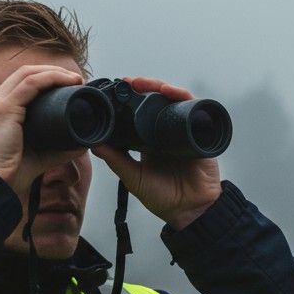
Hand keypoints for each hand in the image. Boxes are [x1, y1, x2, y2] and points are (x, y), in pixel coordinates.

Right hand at [0, 64, 84, 196]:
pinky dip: (50, 78)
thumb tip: (82, 144)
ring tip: (75, 79)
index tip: (67, 86)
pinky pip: (30, 83)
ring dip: (54, 72)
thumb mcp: (38, 156)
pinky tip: (66, 81)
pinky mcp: (3, 108)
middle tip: (75, 80)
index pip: (20, 85)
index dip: (44, 80)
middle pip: (23, 74)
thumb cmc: (9, 175)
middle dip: (51, 72)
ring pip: (27, 74)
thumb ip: (57, 148)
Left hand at [90, 77, 222, 229]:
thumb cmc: (164, 198)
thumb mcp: (134, 178)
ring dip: (161, 88)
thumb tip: (95, 143)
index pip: (141, 112)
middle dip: (145, 87)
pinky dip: (183, 97)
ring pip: (173, 100)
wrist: (191, 211)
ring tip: (148, 84)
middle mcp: (167, 132)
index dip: (131, 99)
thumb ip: (116, 161)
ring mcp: (183, 130)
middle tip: (129, 82)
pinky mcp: (199, 133)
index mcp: (150, 140)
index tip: (117, 90)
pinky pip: (194, 109)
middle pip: (157, 101)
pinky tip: (172, 93)